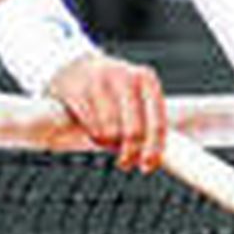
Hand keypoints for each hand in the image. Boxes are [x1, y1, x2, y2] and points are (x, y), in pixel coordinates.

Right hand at [49, 51, 167, 170]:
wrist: (76, 66)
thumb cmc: (113, 90)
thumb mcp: (136, 95)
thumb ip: (148, 122)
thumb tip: (155, 160)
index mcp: (147, 79)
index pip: (158, 123)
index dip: (154, 150)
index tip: (147, 166)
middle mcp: (126, 78)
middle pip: (134, 132)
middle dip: (130, 153)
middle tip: (125, 163)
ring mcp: (100, 82)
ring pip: (110, 133)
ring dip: (108, 145)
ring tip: (105, 139)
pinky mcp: (77, 91)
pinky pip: (90, 127)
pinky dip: (93, 136)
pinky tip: (93, 130)